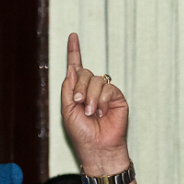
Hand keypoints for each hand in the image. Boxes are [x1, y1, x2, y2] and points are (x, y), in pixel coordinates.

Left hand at [61, 33, 129, 173]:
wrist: (97, 147)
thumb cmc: (81, 133)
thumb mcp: (67, 111)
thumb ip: (68, 89)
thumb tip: (72, 69)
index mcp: (77, 92)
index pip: (75, 68)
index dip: (74, 52)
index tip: (73, 36)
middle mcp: (90, 89)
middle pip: (84, 73)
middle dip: (79, 88)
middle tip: (79, 105)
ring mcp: (104, 92)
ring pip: (96, 79)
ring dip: (90, 97)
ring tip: (91, 113)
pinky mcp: (117, 97)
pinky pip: (108, 88)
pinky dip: (102, 100)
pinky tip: (102, 112)